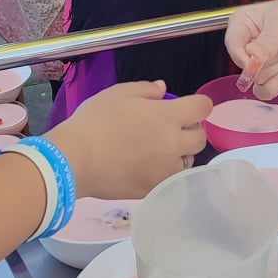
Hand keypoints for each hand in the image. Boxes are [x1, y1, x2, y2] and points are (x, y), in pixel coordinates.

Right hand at [49, 83, 209, 197]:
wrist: (75, 160)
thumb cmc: (94, 121)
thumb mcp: (117, 93)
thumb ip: (145, 89)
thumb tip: (163, 89)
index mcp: (167, 116)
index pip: (203, 108)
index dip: (199, 105)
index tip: (187, 106)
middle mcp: (173, 144)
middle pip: (201, 137)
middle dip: (191, 129)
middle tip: (173, 128)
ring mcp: (165, 170)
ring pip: (189, 161)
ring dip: (181, 153)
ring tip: (160, 150)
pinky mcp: (154, 188)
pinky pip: (170, 179)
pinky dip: (166, 172)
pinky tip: (148, 166)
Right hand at [226, 0, 277, 100]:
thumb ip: (267, 43)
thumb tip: (252, 60)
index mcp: (242, 23)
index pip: (232, 44)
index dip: (243, 56)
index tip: (258, 59)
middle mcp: (247, 44)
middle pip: (247, 64)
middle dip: (273, 57)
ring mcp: (258, 63)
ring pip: (257, 78)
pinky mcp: (270, 78)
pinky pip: (264, 91)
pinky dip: (277, 84)